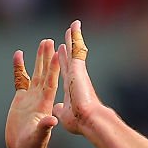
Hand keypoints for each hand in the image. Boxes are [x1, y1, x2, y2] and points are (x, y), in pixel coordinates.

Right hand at [5, 38, 59, 147]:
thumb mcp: (38, 137)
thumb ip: (44, 128)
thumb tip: (52, 121)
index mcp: (45, 105)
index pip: (51, 82)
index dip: (54, 68)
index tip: (58, 53)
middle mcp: (40, 98)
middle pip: (44, 74)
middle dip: (47, 58)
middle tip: (49, 41)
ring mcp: (30, 98)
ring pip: (35, 74)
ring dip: (38, 59)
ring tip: (42, 43)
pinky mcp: (20, 100)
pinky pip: (20, 80)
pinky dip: (19, 68)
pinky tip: (18, 55)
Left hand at [53, 20, 104, 135]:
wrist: (90, 120)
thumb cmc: (80, 122)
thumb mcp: (65, 115)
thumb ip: (61, 110)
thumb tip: (57, 108)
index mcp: (70, 88)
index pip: (65, 71)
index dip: (62, 62)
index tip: (61, 52)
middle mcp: (75, 78)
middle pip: (71, 58)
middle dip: (69, 47)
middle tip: (68, 34)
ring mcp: (77, 72)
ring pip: (75, 50)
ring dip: (73, 37)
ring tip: (73, 25)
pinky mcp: (78, 68)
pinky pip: (76, 48)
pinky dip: (75, 36)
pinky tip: (74, 26)